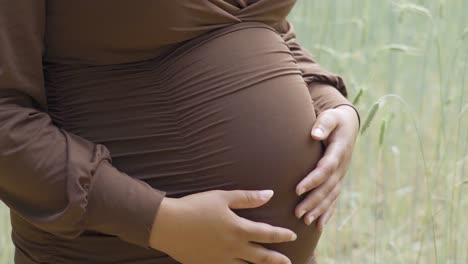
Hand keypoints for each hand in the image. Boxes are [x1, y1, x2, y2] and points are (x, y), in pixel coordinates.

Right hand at [150, 190, 296, 263]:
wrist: (167, 224)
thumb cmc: (195, 207)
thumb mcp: (222, 198)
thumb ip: (247, 198)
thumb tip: (269, 194)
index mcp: (238, 229)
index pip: (267, 234)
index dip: (282, 235)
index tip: (293, 235)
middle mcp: (233, 248)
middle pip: (261, 257)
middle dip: (277, 260)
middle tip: (289, 263)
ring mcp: (221, 259)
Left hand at [294, 104, 358, 229]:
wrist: (348, 125)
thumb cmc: (334, 121)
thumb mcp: (330, 117)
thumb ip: (324, 124)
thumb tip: (316, 134)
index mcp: (339, 151)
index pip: (325, 168)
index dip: (313, 180)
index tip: (297, 189)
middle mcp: (342, 166)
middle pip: (327, 187)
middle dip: (313, 201)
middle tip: (297, 213)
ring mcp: (341, 175)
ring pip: (331, 196)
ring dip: (319, 210)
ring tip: (305, 221)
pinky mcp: (339, 180)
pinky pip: (334, 198)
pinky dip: (328, 212)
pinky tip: (319, 225)